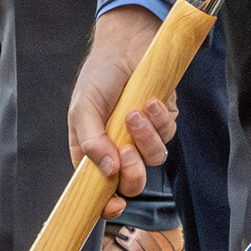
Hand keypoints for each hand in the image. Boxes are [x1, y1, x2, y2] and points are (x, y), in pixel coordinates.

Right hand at [68, 5, 174, 206]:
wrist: (126, 46)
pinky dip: (159, 119)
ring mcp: (142, 137)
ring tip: (135, 112)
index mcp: (93, 152)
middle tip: (127, 151)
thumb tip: (106, 170)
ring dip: (145, 138)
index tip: (115, 205)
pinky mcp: (162, 123)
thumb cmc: (99, 77)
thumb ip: (90, 141)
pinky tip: (150, 101)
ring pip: (153, 158)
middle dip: (134, 173)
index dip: (107, 203)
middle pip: (132, 182)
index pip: (98, 189)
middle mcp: (119, 149)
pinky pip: (168, 134)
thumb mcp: (83, 108)